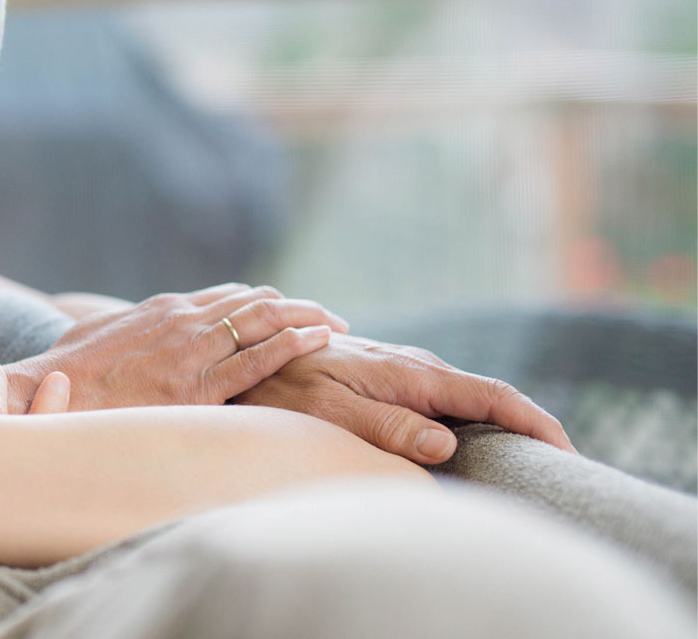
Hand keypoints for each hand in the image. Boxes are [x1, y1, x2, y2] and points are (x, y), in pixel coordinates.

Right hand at [6, 283, 347, 411]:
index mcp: (162, 310)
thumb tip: (113, 329)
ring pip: (264, 322)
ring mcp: (191, 350)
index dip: (263, 303)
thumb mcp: (94, 335)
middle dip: (296, 307)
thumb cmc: (66, 373)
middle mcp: (182, 321)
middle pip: (254, 303)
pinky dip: (292, 344)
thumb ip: (117, 328)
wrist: (47, 393)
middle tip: (329, 318)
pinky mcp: (196, 385)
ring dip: (306, 318)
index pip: (226, 297)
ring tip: (338, 325)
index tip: (288, 310)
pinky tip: (319, 339)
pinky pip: (256, 359)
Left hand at [233, 332, 573, 464]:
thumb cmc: (284, 387)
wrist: (250, 350)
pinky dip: (468, 421)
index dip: (535, 424)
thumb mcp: (332, 412)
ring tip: (531, 460)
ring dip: (500, 426)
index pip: (493, 397)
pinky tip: (475, 444)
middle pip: (490, 399)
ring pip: (466, 400)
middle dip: (529, 430)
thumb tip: (447, 445)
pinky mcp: (390, 378)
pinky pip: (442, 401)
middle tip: (563, 469)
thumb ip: (388, 426)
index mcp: (412, 373)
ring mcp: (405, 370)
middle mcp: (416, 367)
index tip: (568, 454)